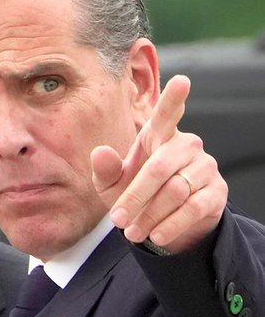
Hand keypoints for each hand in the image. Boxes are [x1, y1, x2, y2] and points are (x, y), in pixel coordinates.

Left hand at [91, 75, 227, 252]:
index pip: (167, 114)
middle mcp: (185, 145)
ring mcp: (204, 167)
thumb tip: (100, 152)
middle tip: (117, 220)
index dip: (174, 98)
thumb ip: (104, 170)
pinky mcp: (216, 191)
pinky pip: (193, 208)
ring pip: (175, 191)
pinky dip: (170, 224)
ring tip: (132, 232)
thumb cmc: (134, 192)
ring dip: (149, 216)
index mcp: (158, 136)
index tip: (182, 80)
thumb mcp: (111, 184)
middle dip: (134, 198)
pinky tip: (156, 235)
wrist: (162, 221)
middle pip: (158, 169)